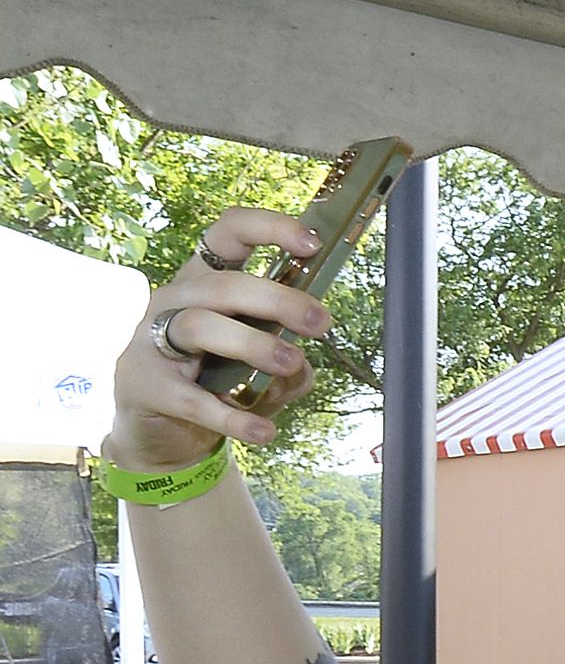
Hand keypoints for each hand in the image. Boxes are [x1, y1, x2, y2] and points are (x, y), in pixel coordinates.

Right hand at [107, 209, 327, 467]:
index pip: (228, 235)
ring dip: (253, 344)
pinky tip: (265, 432)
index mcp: (206, 283)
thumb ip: (288, 365)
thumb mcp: (261, 371)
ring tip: (292, 363)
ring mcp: (153, 339)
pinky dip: (232, 417)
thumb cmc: (214, 385)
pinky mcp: (146, 385)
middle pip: (224, 285)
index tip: (312, 243)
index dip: (268, 229)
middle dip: (277, 299)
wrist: (161, 434)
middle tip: (320, 323)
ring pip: (202, 326)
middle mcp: (176, 300)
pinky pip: (192, 399)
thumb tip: (305, 364)